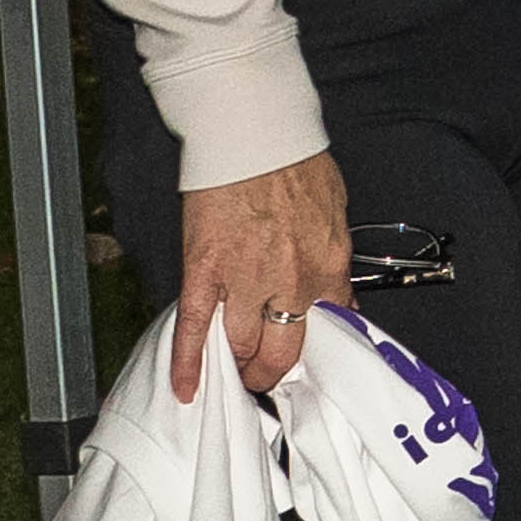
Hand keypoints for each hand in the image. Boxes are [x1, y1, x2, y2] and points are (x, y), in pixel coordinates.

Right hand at [167, 153, 347, 400]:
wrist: (253, 132)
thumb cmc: (293, 161)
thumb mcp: (334, 211)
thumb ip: (332, 255)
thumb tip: (334, 289)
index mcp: (329, 265)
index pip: (331, 325)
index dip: (316, 347)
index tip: (308, 356)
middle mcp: (292, 281)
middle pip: (284, 350)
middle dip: (273, 371)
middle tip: (265, 377)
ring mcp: (246, 280)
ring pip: (242, 346)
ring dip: (238, 366)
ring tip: (234, 374)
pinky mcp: (205, 272)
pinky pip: (197, 328)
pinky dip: (189, 362)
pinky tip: (186, 387)